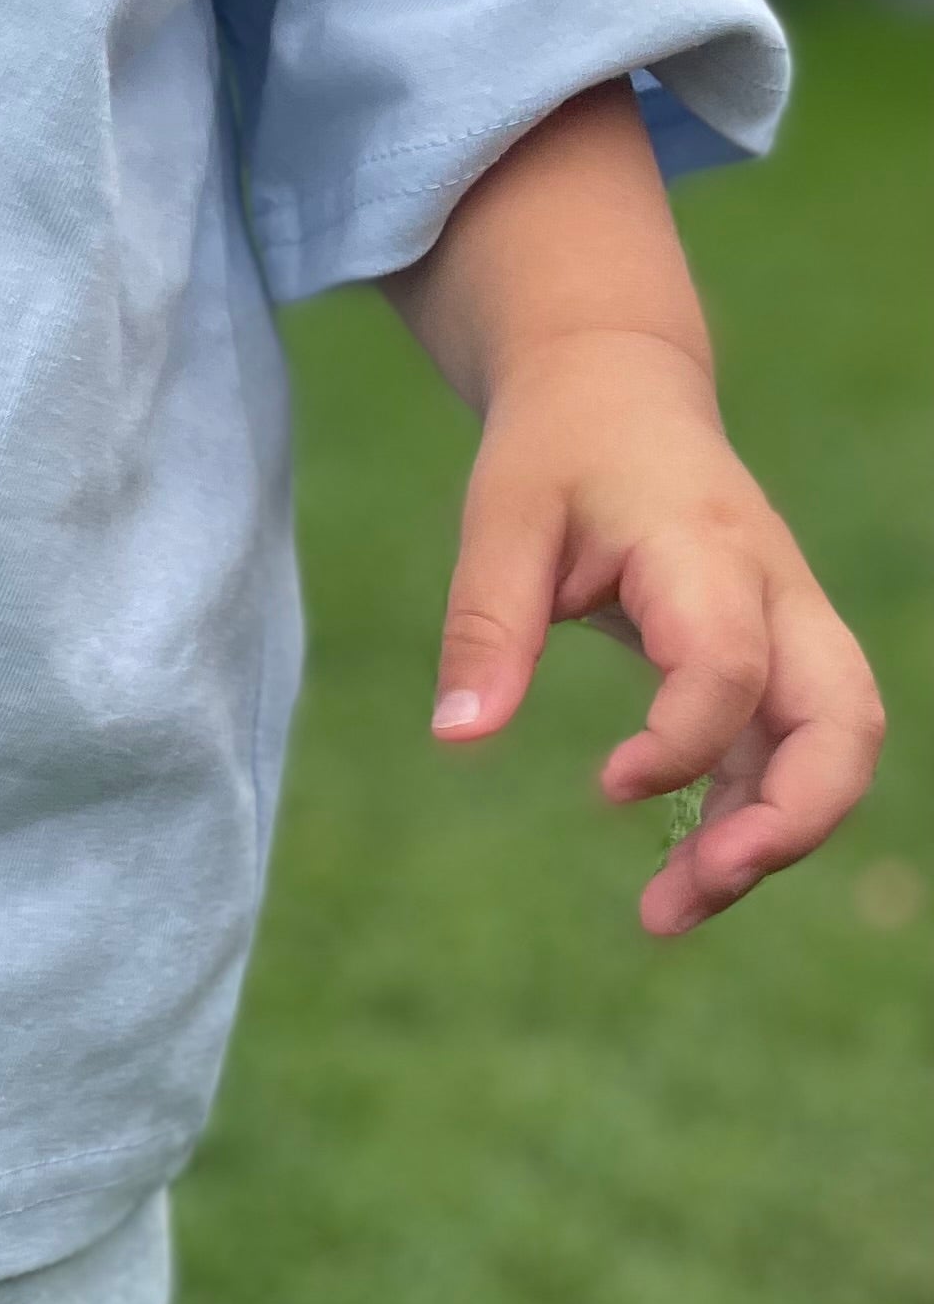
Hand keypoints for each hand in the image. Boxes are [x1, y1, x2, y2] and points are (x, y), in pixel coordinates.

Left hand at [428, 329, 884, 936]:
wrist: (619, 388)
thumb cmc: (558, 452)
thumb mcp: (502, 519)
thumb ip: (486, 624)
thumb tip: (458, 739)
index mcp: (705, 549)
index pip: (732, 662)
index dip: (685, 741)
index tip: (609, 787)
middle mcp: (775, 592)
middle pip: (844, 721)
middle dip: (788, 822)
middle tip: (694, 892)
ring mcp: (789, 627)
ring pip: (833, 749)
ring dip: (770, 840)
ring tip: (669, 914)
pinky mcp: (775, 657)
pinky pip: (793, 752)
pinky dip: (751, 818)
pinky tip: (685, 875)